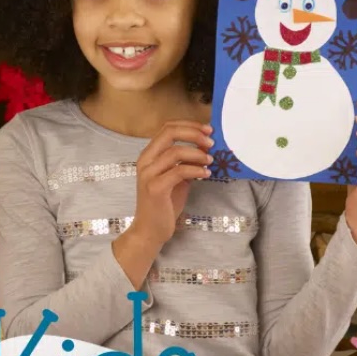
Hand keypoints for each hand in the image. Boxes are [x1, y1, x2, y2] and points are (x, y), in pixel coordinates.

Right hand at [128, 121, 213, 248]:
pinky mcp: (155, 188)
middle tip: (211, 142)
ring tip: (211, 161)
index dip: (189, 125)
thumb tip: (206, 148)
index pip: (167, 128)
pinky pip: (178, 171)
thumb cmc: (164, 203)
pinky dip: (196, 170)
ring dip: (197, 154)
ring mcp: (148, 174)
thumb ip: (187, 162)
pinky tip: (206, 174)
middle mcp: (145, 160)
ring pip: (175, 151)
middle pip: (169, 133)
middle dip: (194, 134)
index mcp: (149, 155)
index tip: (208, 130)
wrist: (150, 230)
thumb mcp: (177, 178)